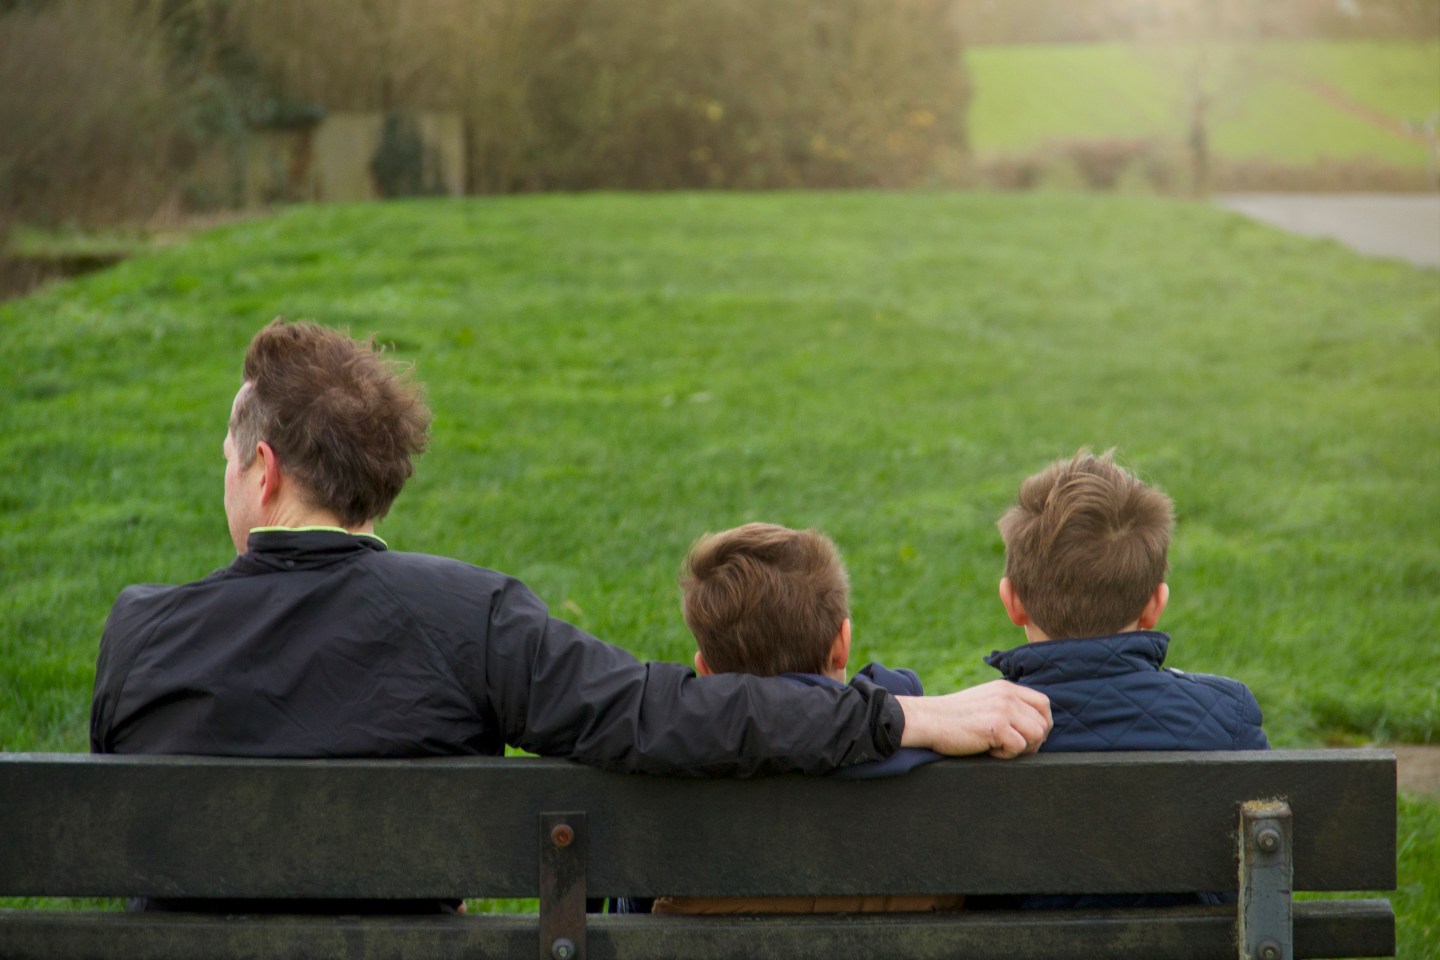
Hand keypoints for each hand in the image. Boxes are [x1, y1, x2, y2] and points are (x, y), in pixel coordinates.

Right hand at [895, 680, 1051, 758]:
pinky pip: (1019, 747)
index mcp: (1006, 688)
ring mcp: (1002, 709)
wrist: (928, 720)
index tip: (1030, 737)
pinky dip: (1006, 755)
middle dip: (1033, 741)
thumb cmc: (954, 718)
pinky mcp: (996, 726)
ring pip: (1036, 735)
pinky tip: (988, 749)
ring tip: (998, 747)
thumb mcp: (985, 701)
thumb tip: (1035, 727)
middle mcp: (1007, 695)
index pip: (1043, 703)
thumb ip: (1007, 706)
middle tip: (1012, 747)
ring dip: (1021, 748)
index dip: (1043, 723)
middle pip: (1043, 722)